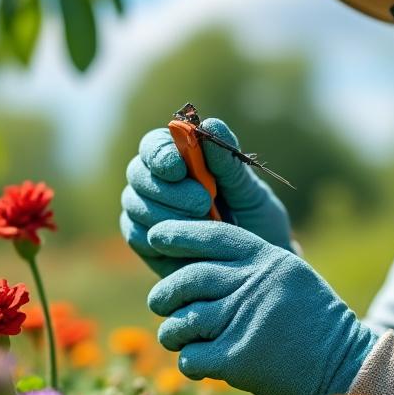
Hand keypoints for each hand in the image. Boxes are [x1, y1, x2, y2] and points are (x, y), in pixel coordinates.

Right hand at [120, 118, 292, 276]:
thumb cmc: (256, 222)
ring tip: (205, 225)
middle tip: (203, 203)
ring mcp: (147, 213)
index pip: (155, 145)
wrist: (259, 270)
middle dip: (166, 188)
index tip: (181, 167)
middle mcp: (158, 182)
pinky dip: (159, 237)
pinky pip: (136, 235)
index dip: (161, 154)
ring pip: (134, 204)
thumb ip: (228, 163)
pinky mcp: (146, 243)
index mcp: (181, 160)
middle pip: (137, 173)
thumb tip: (209, 124)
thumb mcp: (250, 192)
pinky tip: (188, 243)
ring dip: (167, 213)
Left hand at [146, 220, 377, 394]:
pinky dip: (190, 362)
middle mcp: (254, 285)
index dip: (178, 233)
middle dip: (165, 293)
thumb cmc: (314, 324)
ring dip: (172, 332)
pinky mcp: (238, 359)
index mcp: (267, 260)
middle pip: (187, 280)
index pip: (212, 235)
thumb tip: (192, 264)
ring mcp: (245, 321)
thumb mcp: (291, 279)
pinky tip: (201, 364)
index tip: (155, 236)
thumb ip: (250, 268)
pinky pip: (191, 357)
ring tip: (180, 338)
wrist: (345, 368)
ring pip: (181, 321)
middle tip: (160, 303)